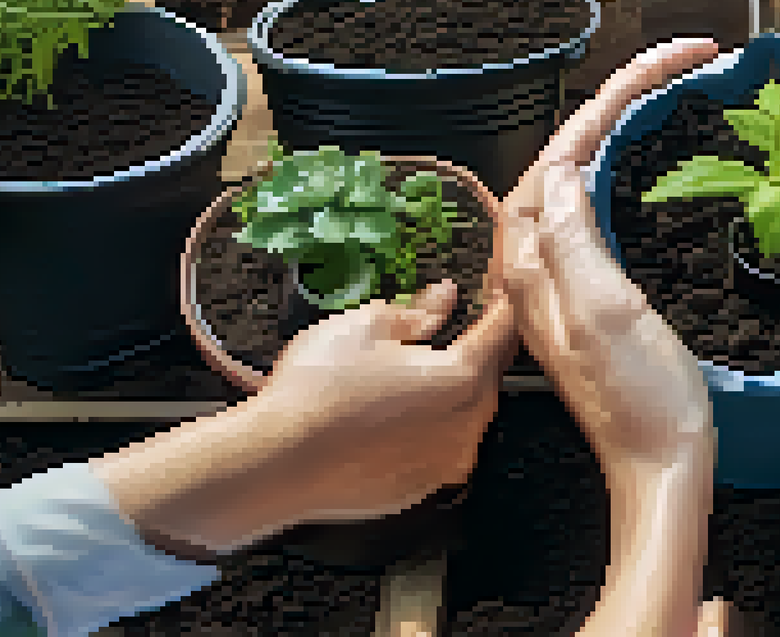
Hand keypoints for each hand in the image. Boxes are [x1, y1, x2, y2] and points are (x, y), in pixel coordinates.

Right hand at [258, 278, 516, 521]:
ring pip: (465, 414)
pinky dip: (426, 427)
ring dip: (449, 391)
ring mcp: (447, 462)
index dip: (501, 304)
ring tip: (403, 374)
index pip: (503, 330)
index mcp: (462, 377)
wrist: (276, 463)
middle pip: (488, 375)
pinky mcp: (424, 487)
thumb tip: (442, 300)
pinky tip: (388, 414)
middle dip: (474, 349)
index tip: (495, 293)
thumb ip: (417, 312)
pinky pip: (439, 446)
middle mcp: (467, 425)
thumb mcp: (365, 326)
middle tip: (447, 329)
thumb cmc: (315, 395)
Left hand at [500, 37, 722, 472]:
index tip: (671, 64)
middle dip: (619, 97)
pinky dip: (623, 169)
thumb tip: (560, 170)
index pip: (563, 153)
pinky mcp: (593, 293)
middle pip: (568, 156)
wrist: (659, 468)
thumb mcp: (604, 314)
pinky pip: (597, 209)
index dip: (615, 97)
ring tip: (665, 87)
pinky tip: (639, 165)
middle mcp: (540, 266)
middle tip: (680, 61)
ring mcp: (565, 280)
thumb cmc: (639, 404)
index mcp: (535, 264)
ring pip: (580, 177)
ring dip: (619, 126)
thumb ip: (572, 240)